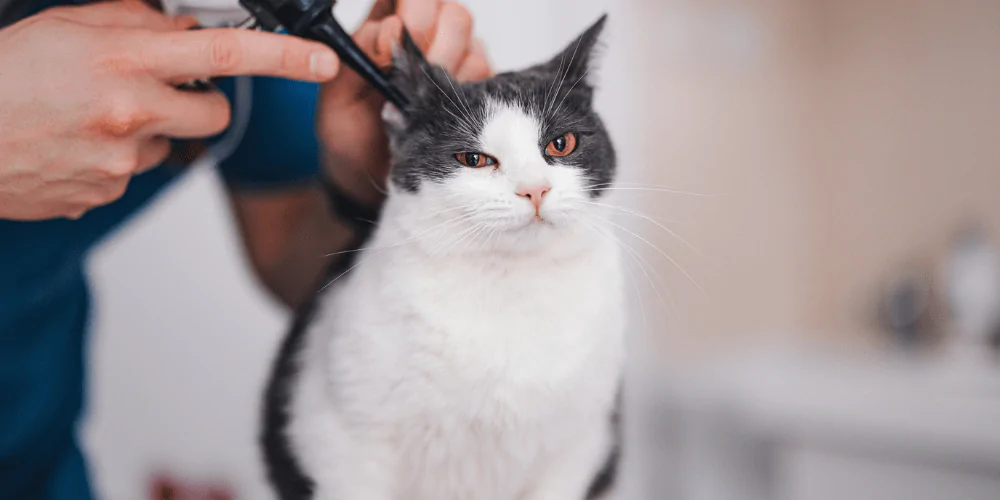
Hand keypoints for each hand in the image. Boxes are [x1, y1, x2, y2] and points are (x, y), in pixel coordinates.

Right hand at [0, 0, 340, 220]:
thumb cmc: (0, 75)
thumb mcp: (66, 24)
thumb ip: (134, 23)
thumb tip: (184, 28)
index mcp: (124, 61)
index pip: (227, 54)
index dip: (284, 57)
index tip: (320, 60)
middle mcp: (131, 113)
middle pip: (215, 115)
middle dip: (199, 103)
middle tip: (156, 88)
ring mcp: (120, 162)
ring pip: (170, 144)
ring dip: (148, 129)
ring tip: (90, 115)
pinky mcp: (104, 194)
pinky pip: (133, 171)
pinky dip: (115, 156)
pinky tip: (74, 142)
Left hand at [317, 0, 490, 206]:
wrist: (374, 175)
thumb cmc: (351, 132)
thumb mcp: (336, 95)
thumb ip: (356, 56)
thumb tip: (388, 33)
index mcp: (384, 23)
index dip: (409, 8)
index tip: (393, 43)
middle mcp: (423, 31)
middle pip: (448, 8)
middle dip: (429, 39)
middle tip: (409, 78)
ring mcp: (453, 54)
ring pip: (468, 35)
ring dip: (445, 67)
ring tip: (421, 100)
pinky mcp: (475, 80)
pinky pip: (484, 67)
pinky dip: (462, 87)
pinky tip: (440, 110)